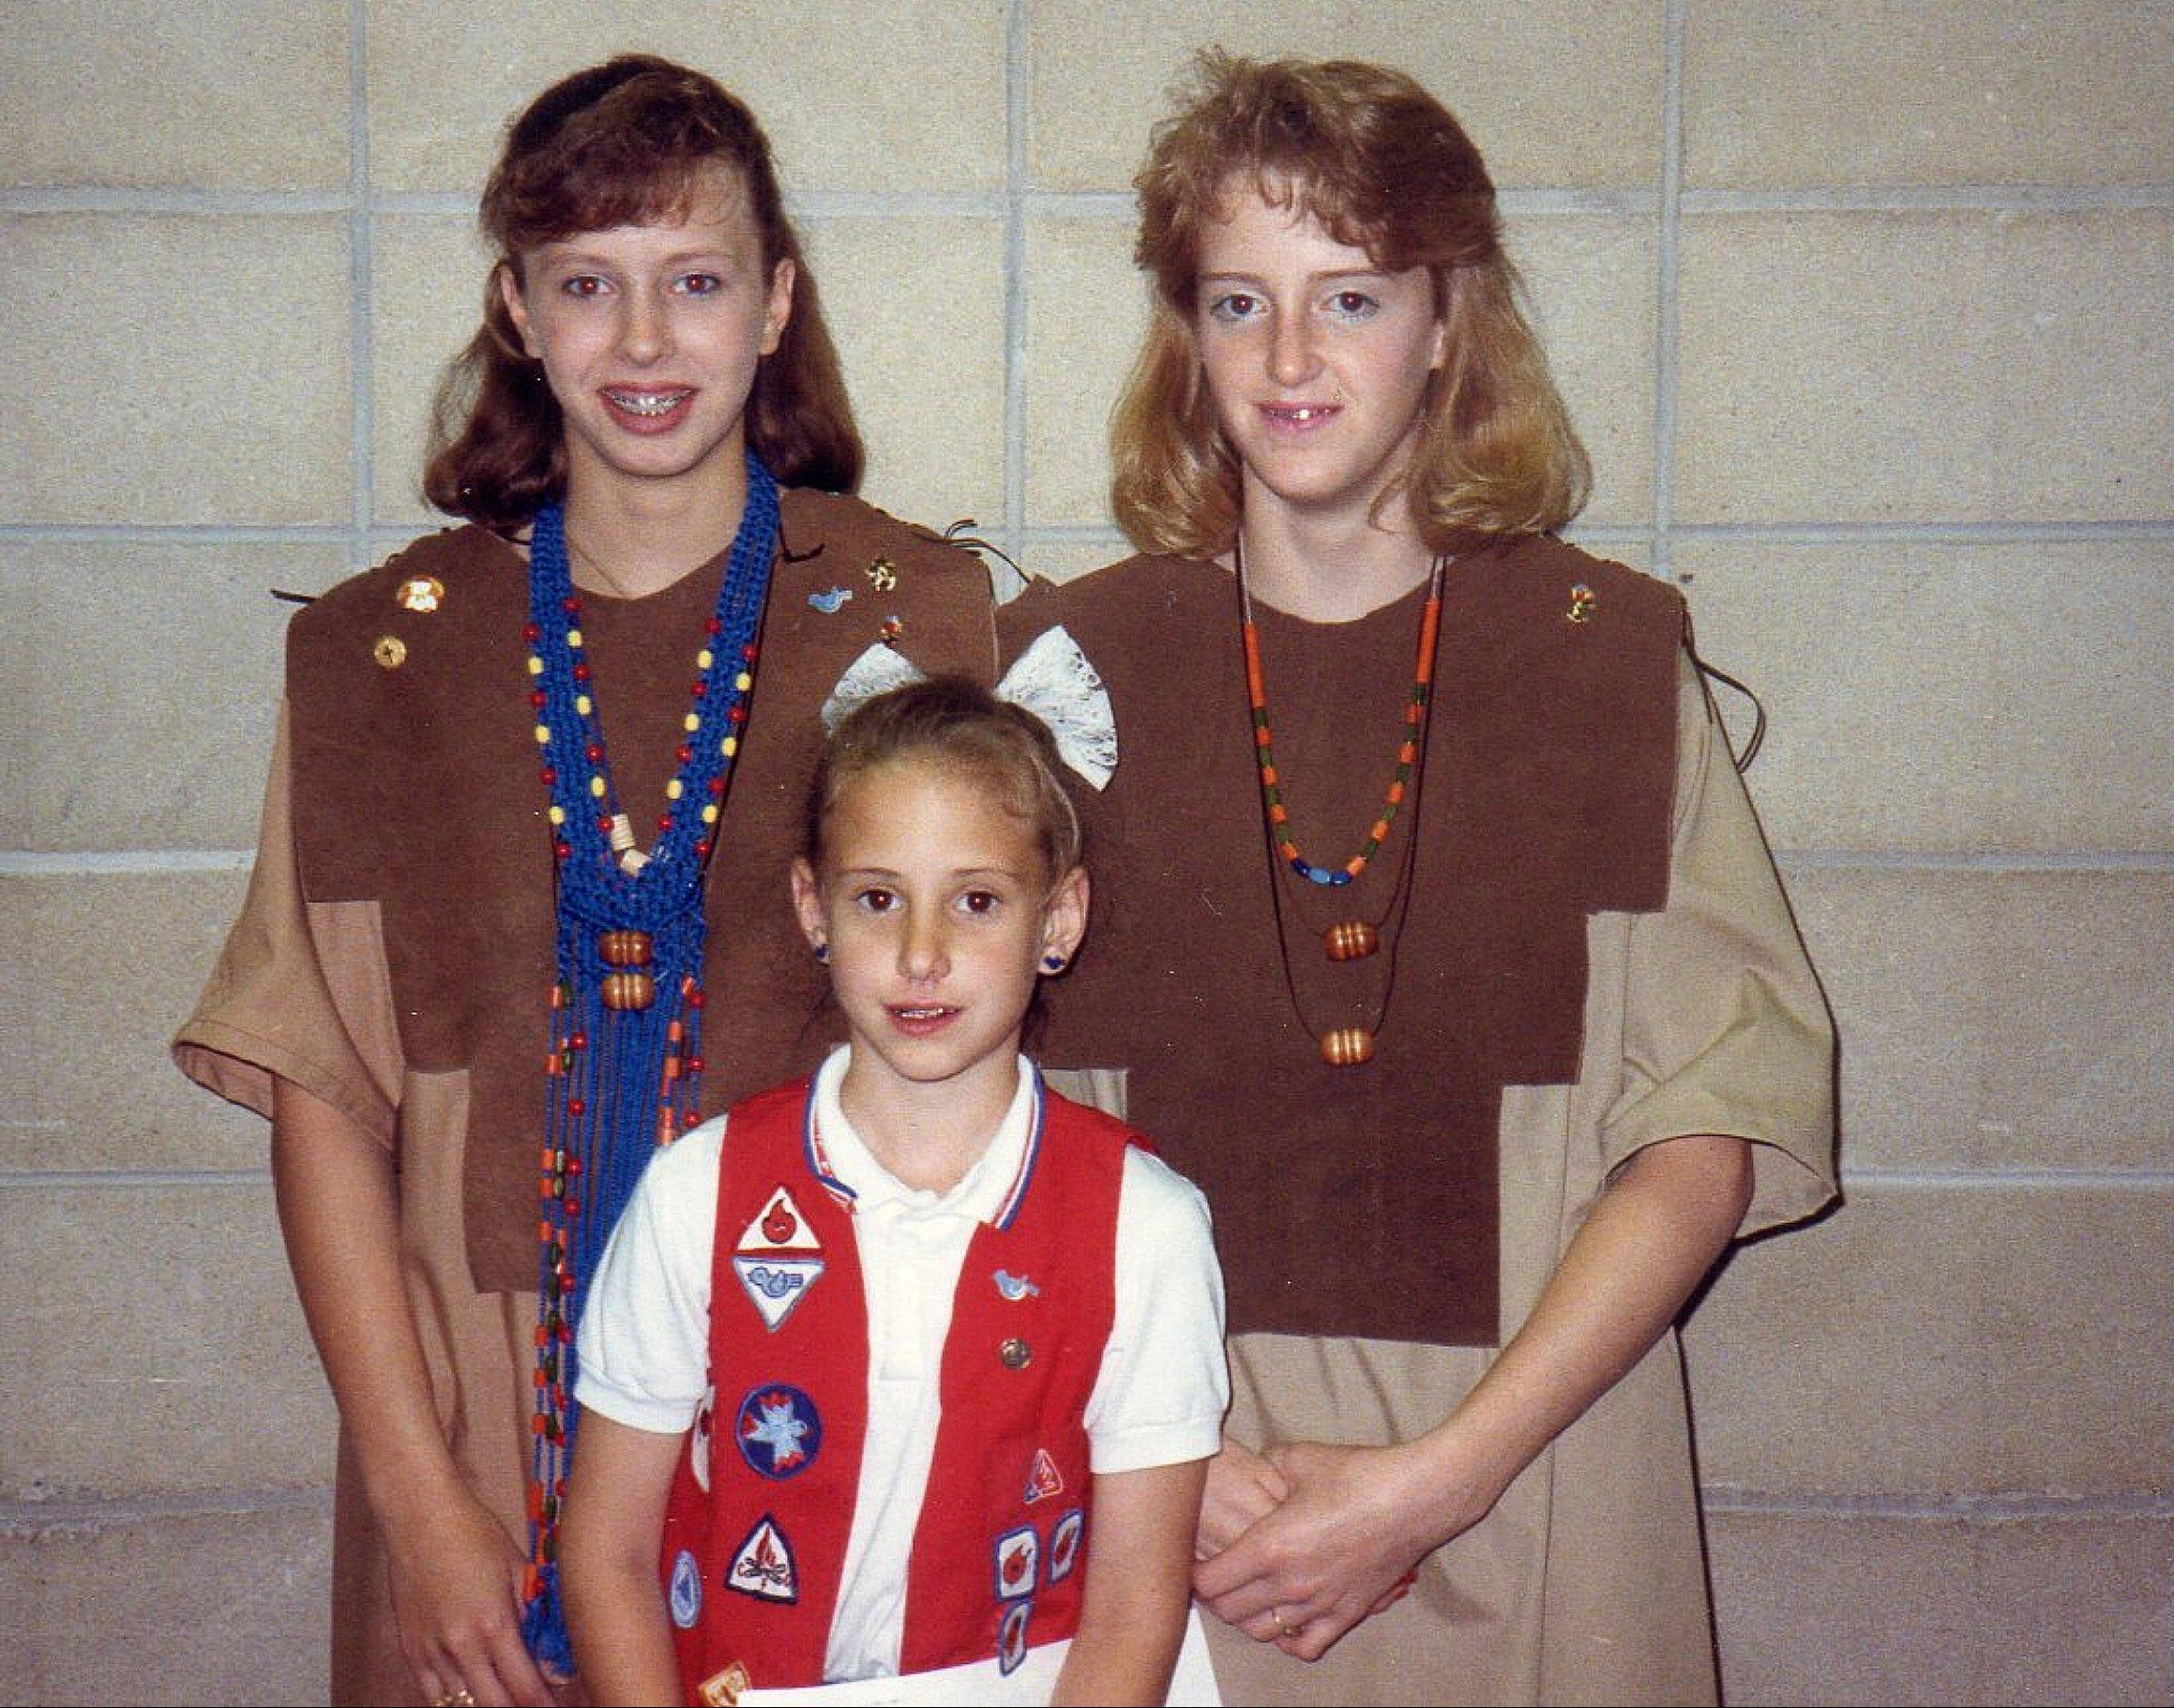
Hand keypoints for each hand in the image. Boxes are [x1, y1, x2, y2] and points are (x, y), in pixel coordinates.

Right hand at [386, 1486, 558, 1706]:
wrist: (419, 1516)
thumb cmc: (473, 1532)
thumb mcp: (518, 1567)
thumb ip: (536, 1615)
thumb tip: (554, 1659)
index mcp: (495, 1623)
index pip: (525, 1686)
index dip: (544, 1703)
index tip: (556, 1705)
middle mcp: (461, 1645)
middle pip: (495, 1704)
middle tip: (535, 1703)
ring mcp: (431, 1651)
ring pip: (463, 1704)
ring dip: (488, 1705)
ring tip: (507, 1700)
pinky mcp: (410, 1649)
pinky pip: (432, 1694)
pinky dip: (454, 1700)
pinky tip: (472, 1695)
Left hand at [1192, 1439, 1456, 1661]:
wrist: (1415, 1498)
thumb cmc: (1359, 1475)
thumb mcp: (1299, 1458)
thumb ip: (1265, 1465)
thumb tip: (1254, 1466)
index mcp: (1270, 1546)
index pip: (1209, 1582)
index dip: (1195, 1572)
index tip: (1196, 1560)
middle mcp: (1290, 1583)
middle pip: (1230, 1613)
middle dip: (1216, 1597)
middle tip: (1218, 1576)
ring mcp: (1319, 1603)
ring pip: (1263, 1633)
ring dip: (1248, 1617)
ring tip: (1249, 1594)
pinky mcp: (1347, 1614)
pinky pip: (1306, 1647)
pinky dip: (1289, 1639)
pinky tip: (1287, 1618)